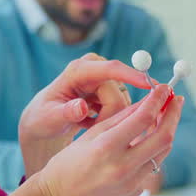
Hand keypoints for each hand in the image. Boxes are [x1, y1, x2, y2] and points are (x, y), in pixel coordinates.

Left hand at [18, 54, 142, 176]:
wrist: (45, 119)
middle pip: (120, 94)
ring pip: (124, 103)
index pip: (111, 69)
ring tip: (87, 124)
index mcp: (79, 70)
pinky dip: (111, 118)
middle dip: (110, 115)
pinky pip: (124, 107)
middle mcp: (95, 68)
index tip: (152, 86)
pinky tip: (93, 121)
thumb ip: (65, 113)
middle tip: (90, 127)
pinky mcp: (112, 87)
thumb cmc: (44, 117)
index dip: (132, 76)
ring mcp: (105, 78)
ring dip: (109, 119)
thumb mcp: (49, 118)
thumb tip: (81, 107)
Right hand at [34, 83, 183, 195]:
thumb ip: (120, 118)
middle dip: (173, 114)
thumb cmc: (68, 164)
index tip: (164, 88)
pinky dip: (153, 150)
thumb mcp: (90, 135)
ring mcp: (131, 183)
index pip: (143, 118)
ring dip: (166, 131)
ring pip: (162, 152)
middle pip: (163, 137)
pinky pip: (152, 166)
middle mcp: (122, 167)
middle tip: (176, 100)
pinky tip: (148, 140)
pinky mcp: (135, 192)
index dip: (158, 100)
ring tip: (165, 116)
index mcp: (106, 148)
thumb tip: (146, 101)